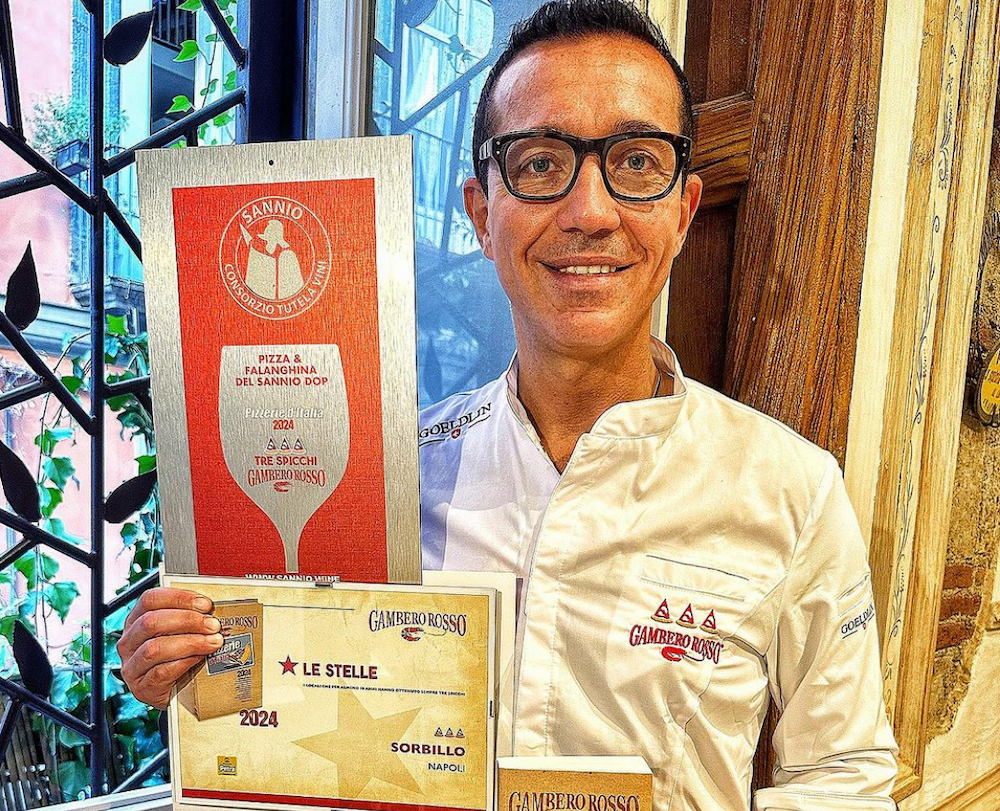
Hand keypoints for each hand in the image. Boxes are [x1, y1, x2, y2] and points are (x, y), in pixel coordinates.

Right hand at [118, 587, 223, 708]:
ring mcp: (132, 667)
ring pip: (155, 648)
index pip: (150, 600)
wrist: (176, 693)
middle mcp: (129, 642)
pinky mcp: (142, 688)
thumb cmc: (179, 656)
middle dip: (188, 620)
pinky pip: (161, 672)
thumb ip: (190, 616)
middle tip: (213, 624)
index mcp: (136, 620)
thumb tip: (211, 607)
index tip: (205, 604)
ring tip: (213, 642)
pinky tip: (200, 658)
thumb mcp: (180, 632)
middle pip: (152, 622)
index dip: (179, 598)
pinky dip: (185, 662)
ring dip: (190, 642)